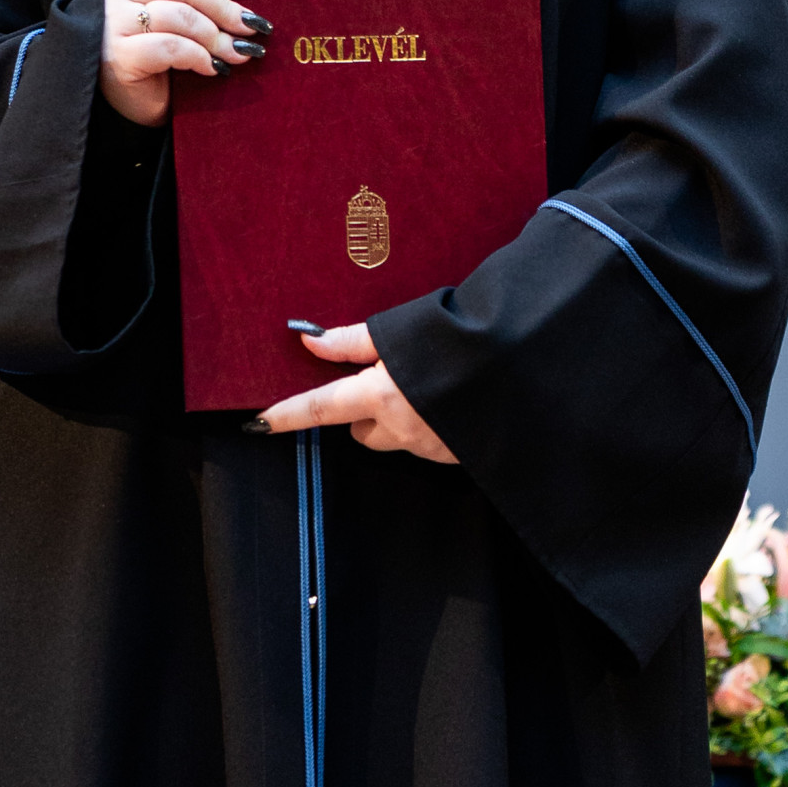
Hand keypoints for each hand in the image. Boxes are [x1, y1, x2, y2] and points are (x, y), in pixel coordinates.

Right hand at [100, 0, 270, 126]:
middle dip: (225, 8)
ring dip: (217, 37)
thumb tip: (243, 3)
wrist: (126, 100)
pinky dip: (200, 57)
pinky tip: (214, 68)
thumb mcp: (170, 12)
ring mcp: (115, 22)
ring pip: (180, 15)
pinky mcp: (121, 56)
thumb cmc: (156, 52)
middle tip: (250, 26)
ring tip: (238, 52)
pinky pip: (172, 47)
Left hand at [253, 322, 456, 464]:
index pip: (320, 408)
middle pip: (359, 429)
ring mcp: (429, 447)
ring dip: (398, 418)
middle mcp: (401, 429)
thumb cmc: (465, 340)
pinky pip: (428, 442)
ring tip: (426, 385)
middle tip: (387, 378)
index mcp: (383, 396)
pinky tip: (451, 401)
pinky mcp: (456, 456)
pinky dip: (431, 424)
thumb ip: (355, 340)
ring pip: (394, 437)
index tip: (258, 423)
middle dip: (364, 411)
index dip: (286, 415)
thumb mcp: (405, 330)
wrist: (529, 369)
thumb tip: (311, 340)